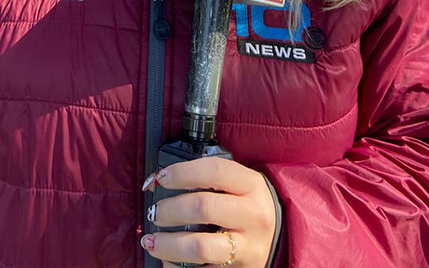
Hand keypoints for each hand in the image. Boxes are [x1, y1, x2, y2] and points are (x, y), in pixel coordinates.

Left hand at [141, 156, 276, 266]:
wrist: (277, 236)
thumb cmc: (247, 204)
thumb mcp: (239, 183)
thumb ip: (208, 178)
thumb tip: (160, 180)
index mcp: (252, 185)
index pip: (214, 171)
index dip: (182, 173)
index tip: (160, 178)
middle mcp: (253, 215)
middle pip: (203, 207)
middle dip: (170, 209)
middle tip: (155, 212)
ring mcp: (248, 248)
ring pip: (200, 247)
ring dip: (168, 244)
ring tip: (151, 240)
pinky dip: (177, 267)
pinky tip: (167, 261)